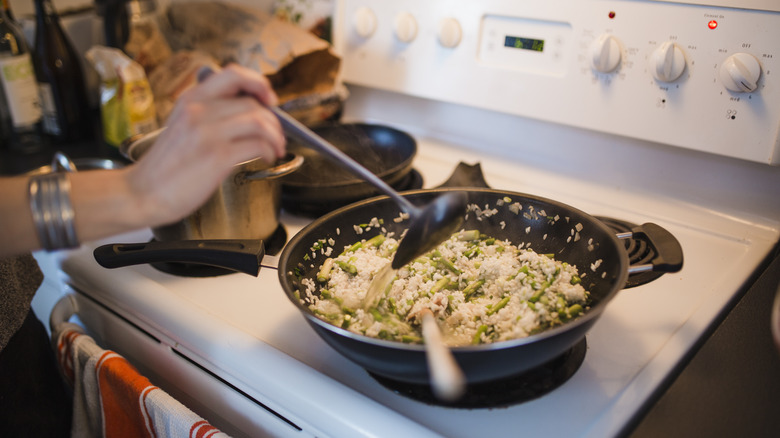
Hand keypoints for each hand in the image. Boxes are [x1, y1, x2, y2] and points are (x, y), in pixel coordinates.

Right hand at [123, 64, 285, 228]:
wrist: (143, 193)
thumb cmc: (165, 166)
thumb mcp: (182, 126)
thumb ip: (208, 113)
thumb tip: (246, 111)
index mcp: (191, 99)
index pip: (234, 74)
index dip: (259, 83)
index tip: (269, 98)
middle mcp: (199, 110)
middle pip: (253, 102)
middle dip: (273, 120)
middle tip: (276, 135)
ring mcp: (208, 133)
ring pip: (259, 120)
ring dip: (275, 135)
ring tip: (275, 148)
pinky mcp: (217, 156)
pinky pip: (258, 144)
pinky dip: (270, 150)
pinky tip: (267, 157)